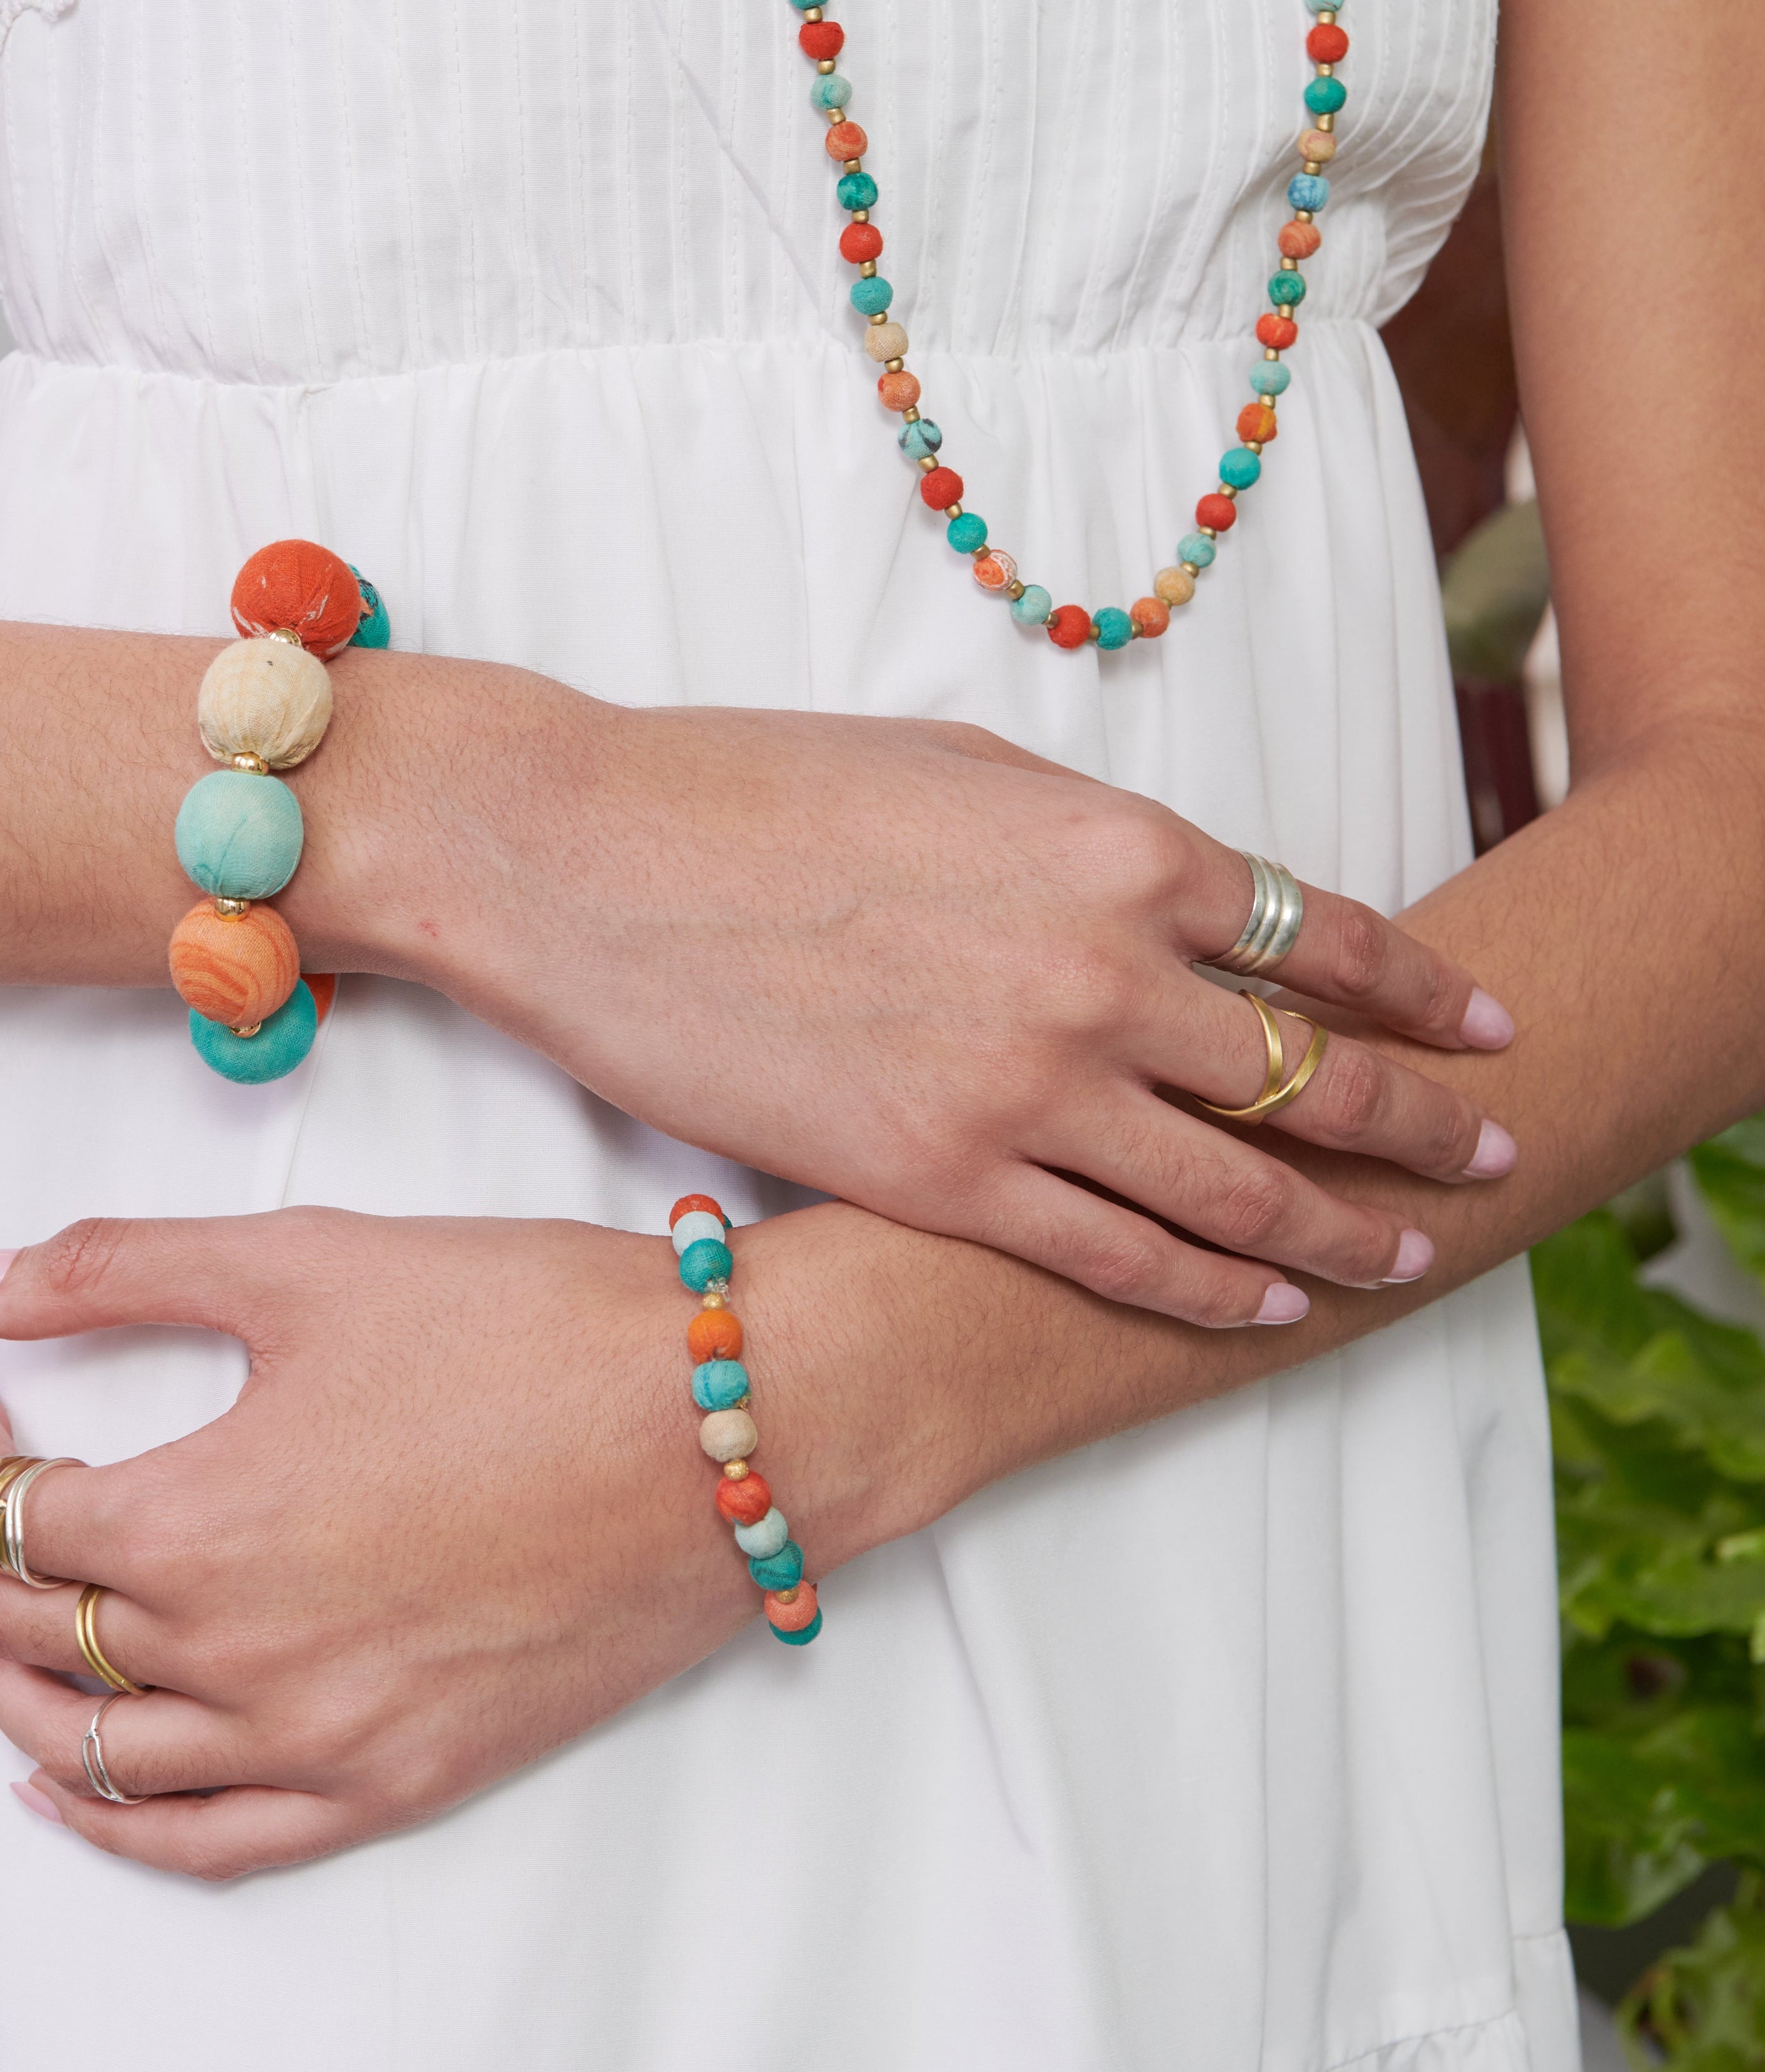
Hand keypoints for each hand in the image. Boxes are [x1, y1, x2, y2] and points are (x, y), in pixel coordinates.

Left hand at [0, 1209, 905, 1879]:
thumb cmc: (533, 1326)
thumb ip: (112, 1267)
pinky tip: (71, 1786)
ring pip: (97, 1751)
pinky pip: (215, 1844)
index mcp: (199, 1521)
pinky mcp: (401, 1780)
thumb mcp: (308, 1257)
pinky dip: (118, 1825)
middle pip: (28, 1632)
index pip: (12, 1511)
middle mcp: (239, 1656)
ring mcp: (321, 1739)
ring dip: (9, 1685)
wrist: (730, 1419)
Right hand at [326, 666, 1516, 1326]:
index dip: (1422, 993)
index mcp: (1115, 845)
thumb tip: (1171, 899)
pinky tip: (1262, 1305)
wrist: (579, 856)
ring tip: (1402, 1256)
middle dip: (1423, 1124)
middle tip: (1492, 1157)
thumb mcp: (957, 766)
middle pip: (1310, 1075)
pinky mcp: (937, 1179)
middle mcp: (1100, 971)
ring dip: (1339, 1227)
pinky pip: (1115, 1255)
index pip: (1319, 935)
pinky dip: (1207, 1287)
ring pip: (1234, 1184)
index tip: (1483, 1027)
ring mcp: (1024, 1086)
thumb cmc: (752, 787)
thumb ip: (1087, 839)